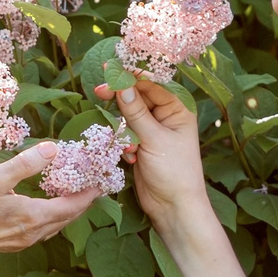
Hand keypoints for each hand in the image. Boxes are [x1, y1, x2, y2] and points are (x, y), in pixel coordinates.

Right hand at [0, 145, 101, 276]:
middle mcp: (35, 233)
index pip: (73, 206)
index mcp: (35, 216)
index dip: (89, 193)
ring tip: (73, 192)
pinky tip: (46, 207)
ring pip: (57, 225)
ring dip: (68, 209)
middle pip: (69, 217)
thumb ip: (26, 163)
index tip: (101, 181)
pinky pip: (44, 230)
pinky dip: (53, 217)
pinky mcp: (14, 243)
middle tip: (92, 184)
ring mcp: (24, 241)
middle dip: (83, 201)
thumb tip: (53, 148)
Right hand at [93, 79, 208, 234]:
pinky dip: (123, 142)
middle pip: (137, 96)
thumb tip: (121, 85)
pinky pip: (125, 133)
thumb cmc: (174, 171)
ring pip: (128, 115)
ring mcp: (153, 130)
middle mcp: (166, 116)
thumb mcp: (154, 138)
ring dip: (122, 127)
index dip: (131, 75)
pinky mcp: (142, 145)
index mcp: (178, 108)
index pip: (152, 83)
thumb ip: (135, 111)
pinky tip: (131, 157)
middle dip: (121, 99)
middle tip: (99, 92)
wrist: (173, 207)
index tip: (109, 70)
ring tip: (128, 145)